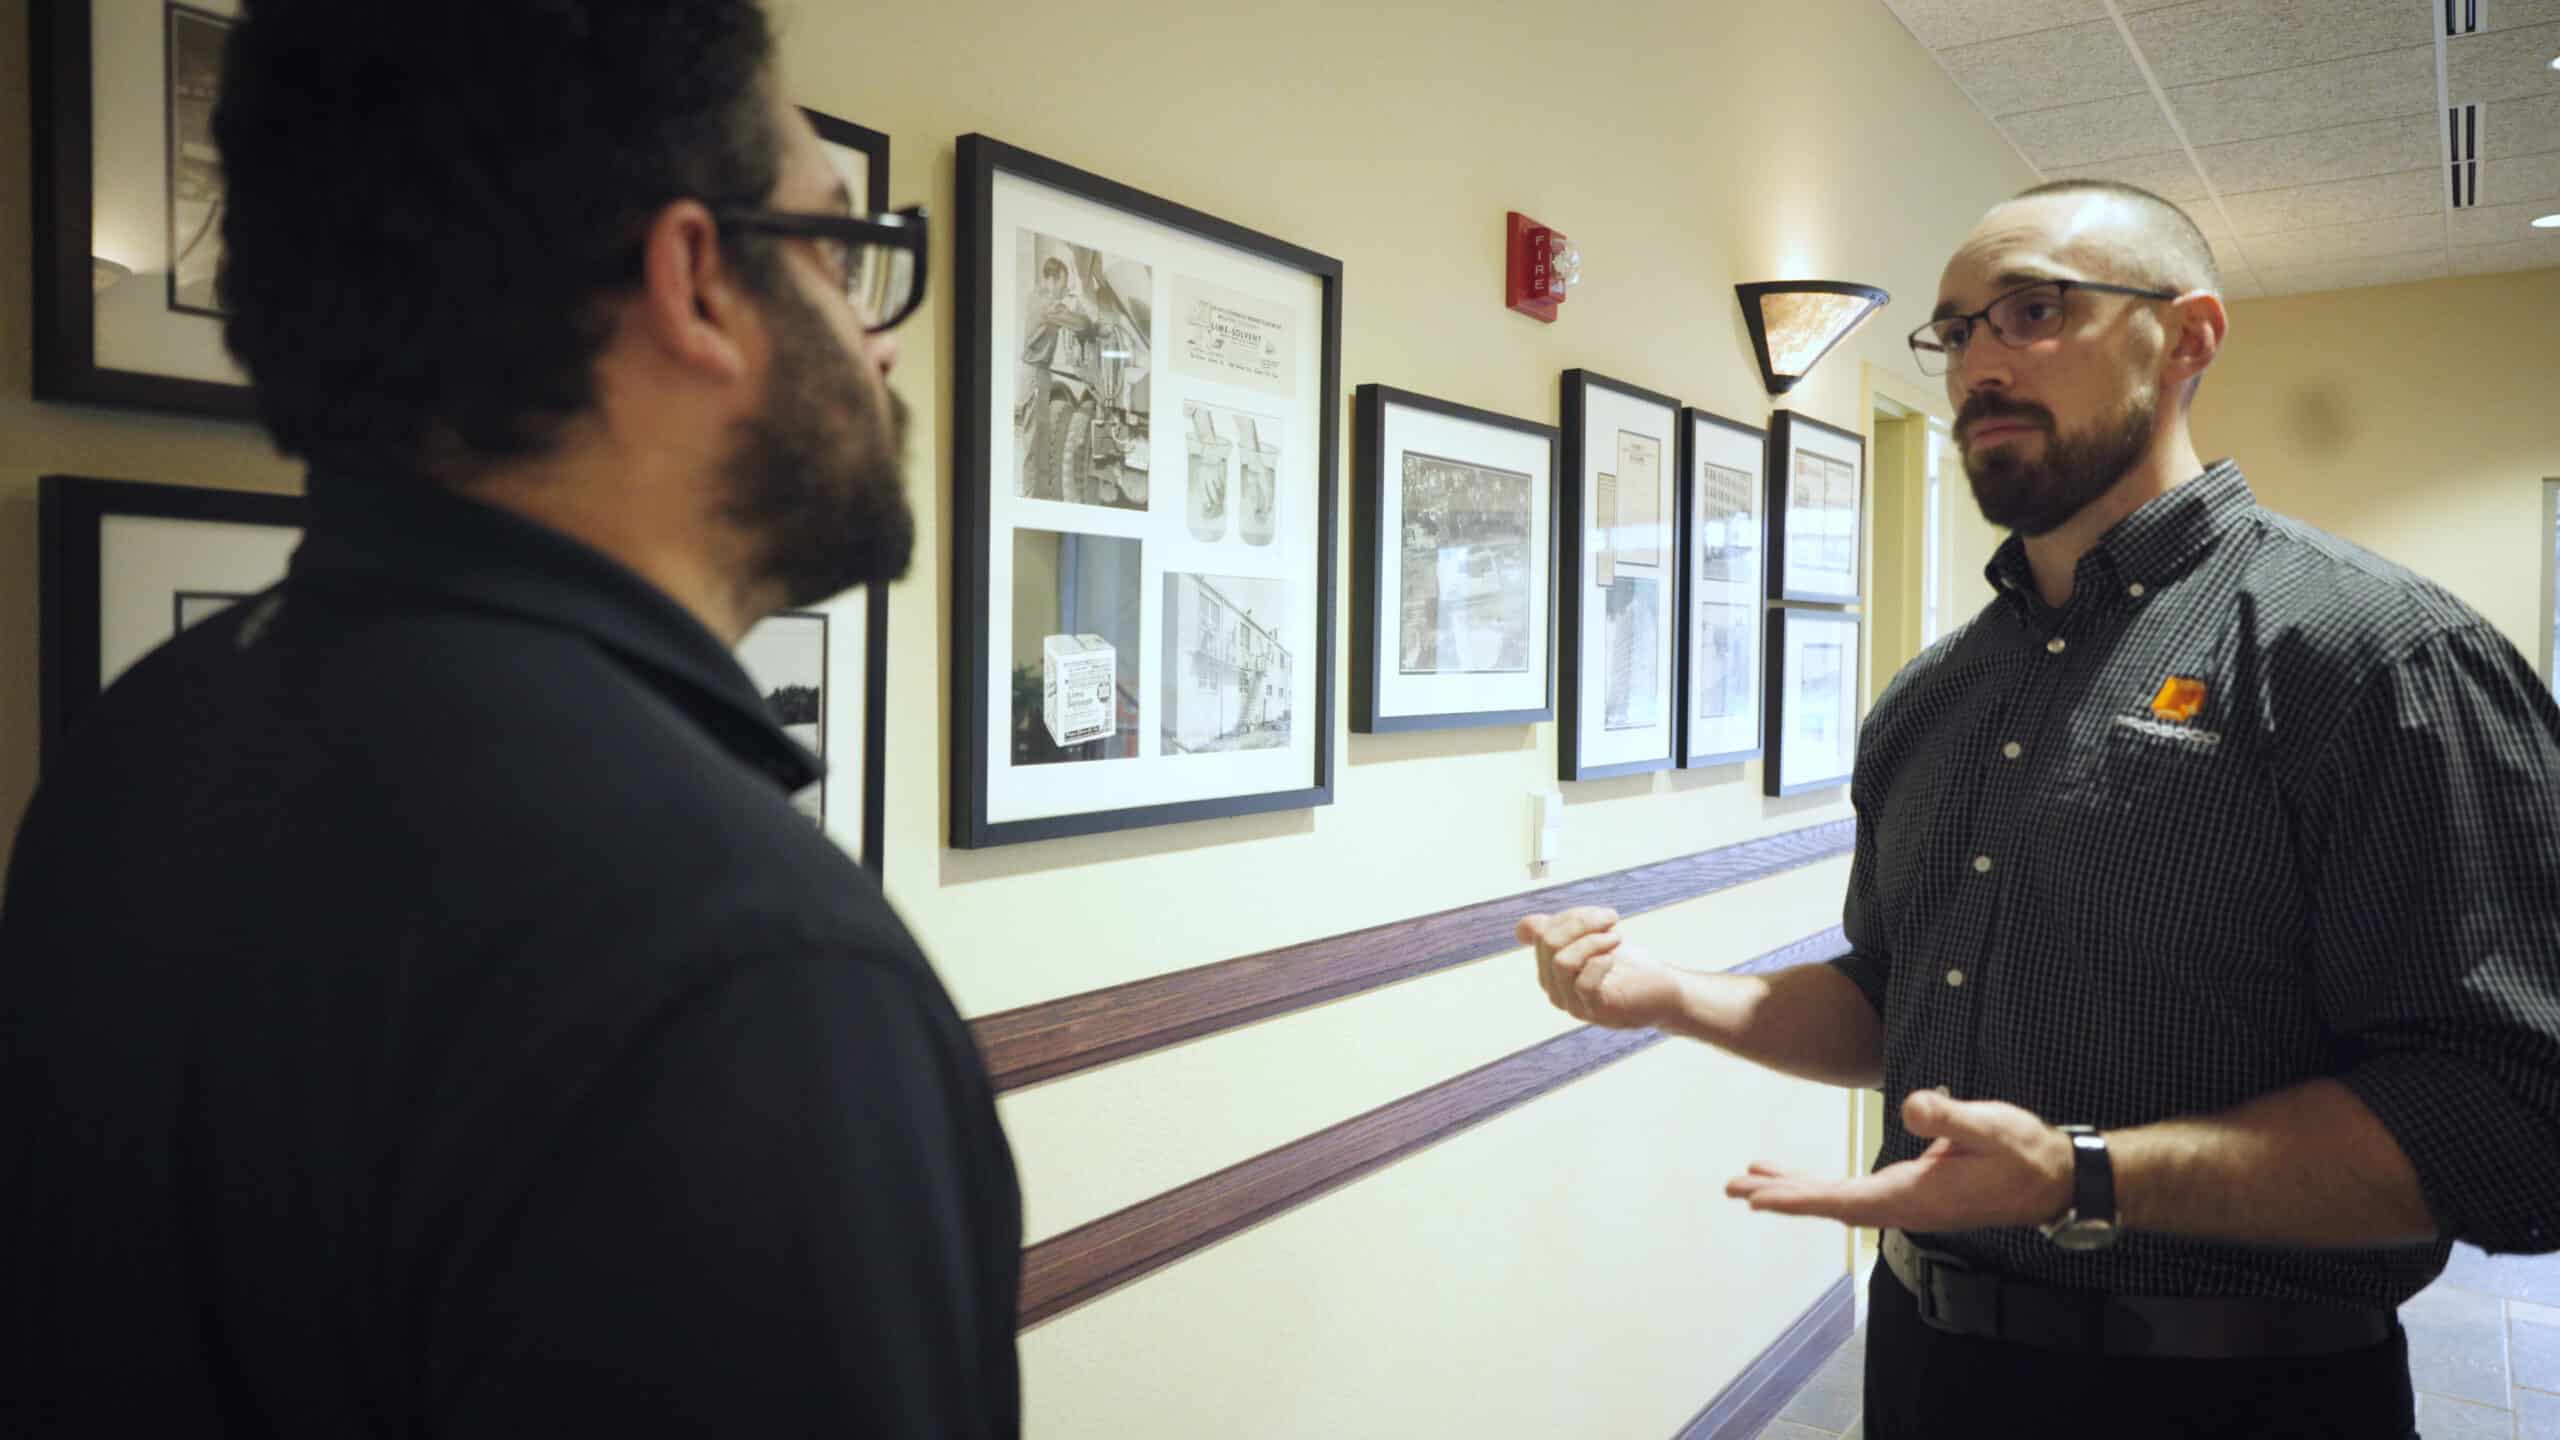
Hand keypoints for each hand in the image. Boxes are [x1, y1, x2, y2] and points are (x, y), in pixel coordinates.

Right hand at [1516, 907, 1683, 1031]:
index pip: (1536, 931)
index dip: (1566, 914)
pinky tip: (1615, 956)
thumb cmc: (1628, 966)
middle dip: (1581, 921)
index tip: (1598, 916)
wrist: (1662, 993)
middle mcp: (1553, 987)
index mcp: (1548, 966)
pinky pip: (1583, 983)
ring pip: (1562, 961)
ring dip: (1592, 941)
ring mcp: (1572, 1003)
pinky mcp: (1595, 1011)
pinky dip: (1600, 962)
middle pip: (1548, 942)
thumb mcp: (1591, 941)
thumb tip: (1522, 929)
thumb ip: (1562, 931)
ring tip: (1617, 937)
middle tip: (1612, 919)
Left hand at [1723, 1090, 2074, 1232]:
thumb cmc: (2024, 1152)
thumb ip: (1951, 1116)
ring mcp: (1908, 1202)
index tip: (1759, 1198)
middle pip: (1831, 1203)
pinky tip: (1804, 1180)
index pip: (1844, 1199)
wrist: (2054, 1178)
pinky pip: (1855, 1194)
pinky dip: (1823, 1187)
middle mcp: (1905, 1206)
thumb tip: (1912, 1103)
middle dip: (1782, 1195)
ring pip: (1839, 1199)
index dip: (1800, 1197)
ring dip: (1796, 1189)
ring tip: (1751, 1180)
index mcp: (1916, 1195)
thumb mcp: (1991, 1126)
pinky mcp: (1913, 1192)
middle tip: (1735, 1187)